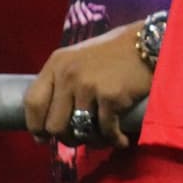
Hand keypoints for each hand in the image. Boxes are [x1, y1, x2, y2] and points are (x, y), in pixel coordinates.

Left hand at [23, 21, 151, 148]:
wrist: (150, 42)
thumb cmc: (117, 51)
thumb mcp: (80, 57)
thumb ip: (64, 80)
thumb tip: (53, 117)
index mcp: (57, 63)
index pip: (32, 102)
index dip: (36, 126)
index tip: (43, 137)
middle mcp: (68, 74)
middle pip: (54, 125)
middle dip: (67, 138)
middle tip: (81, 139)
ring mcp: (88, 86)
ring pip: (79, 131)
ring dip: (92, 141)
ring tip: (103, 139)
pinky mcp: (110, 96)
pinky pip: (105, 130)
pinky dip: (114, 139)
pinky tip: (121, 139)